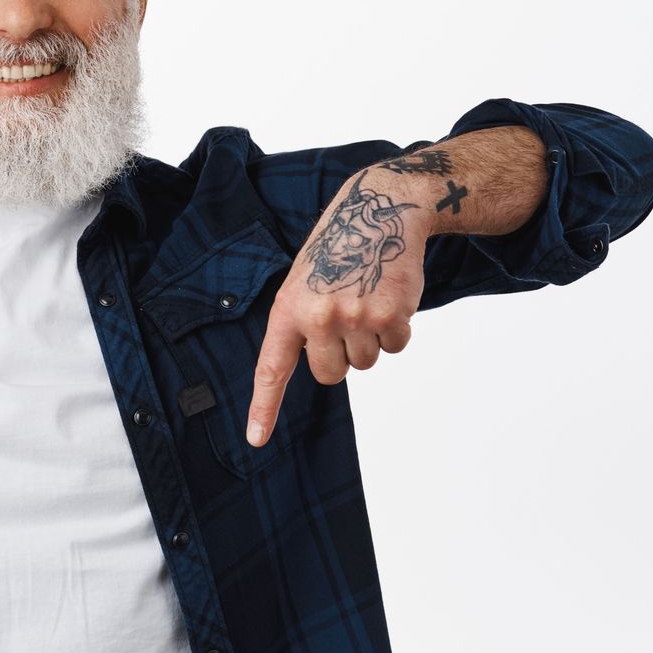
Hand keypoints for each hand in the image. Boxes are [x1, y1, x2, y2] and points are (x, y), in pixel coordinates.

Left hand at [247, 169, 432, 446]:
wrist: (378, 212)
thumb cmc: (337, 253)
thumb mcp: (302, 284)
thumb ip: (302, 327)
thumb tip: (323, 370)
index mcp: (288, 311)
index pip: (271, 369)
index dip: (264, 408)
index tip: (256, 440)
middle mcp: (318, 318)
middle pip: (331, 375)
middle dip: (341, 355)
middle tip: (345, 317)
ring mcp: (355, 317)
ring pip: (366, 364)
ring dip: (371, 340)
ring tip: (366, 299)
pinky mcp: (390, 314)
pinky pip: (395, 348)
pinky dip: (397, 330)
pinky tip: (388, 296)